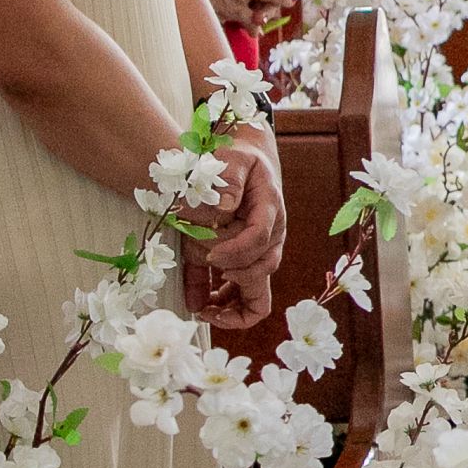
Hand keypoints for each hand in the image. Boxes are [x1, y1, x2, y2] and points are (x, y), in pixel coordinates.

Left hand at [185, 134, 285, 328]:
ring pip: (255, 295)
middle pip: (260, 274)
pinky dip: (217, 304)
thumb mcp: (234, 159)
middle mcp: (269, 239)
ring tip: (203, 308)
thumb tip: (225, 207)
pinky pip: (237, 296)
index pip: (259, 239)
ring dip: (228, 305)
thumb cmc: (238, 160)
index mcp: (270, 212)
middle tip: (203, 279)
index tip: (212, 256)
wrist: (243, 164)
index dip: (236, 252)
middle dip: (232, 281)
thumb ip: (229, 179)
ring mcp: (256, 255)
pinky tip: (196, 305)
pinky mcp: (240, 263)